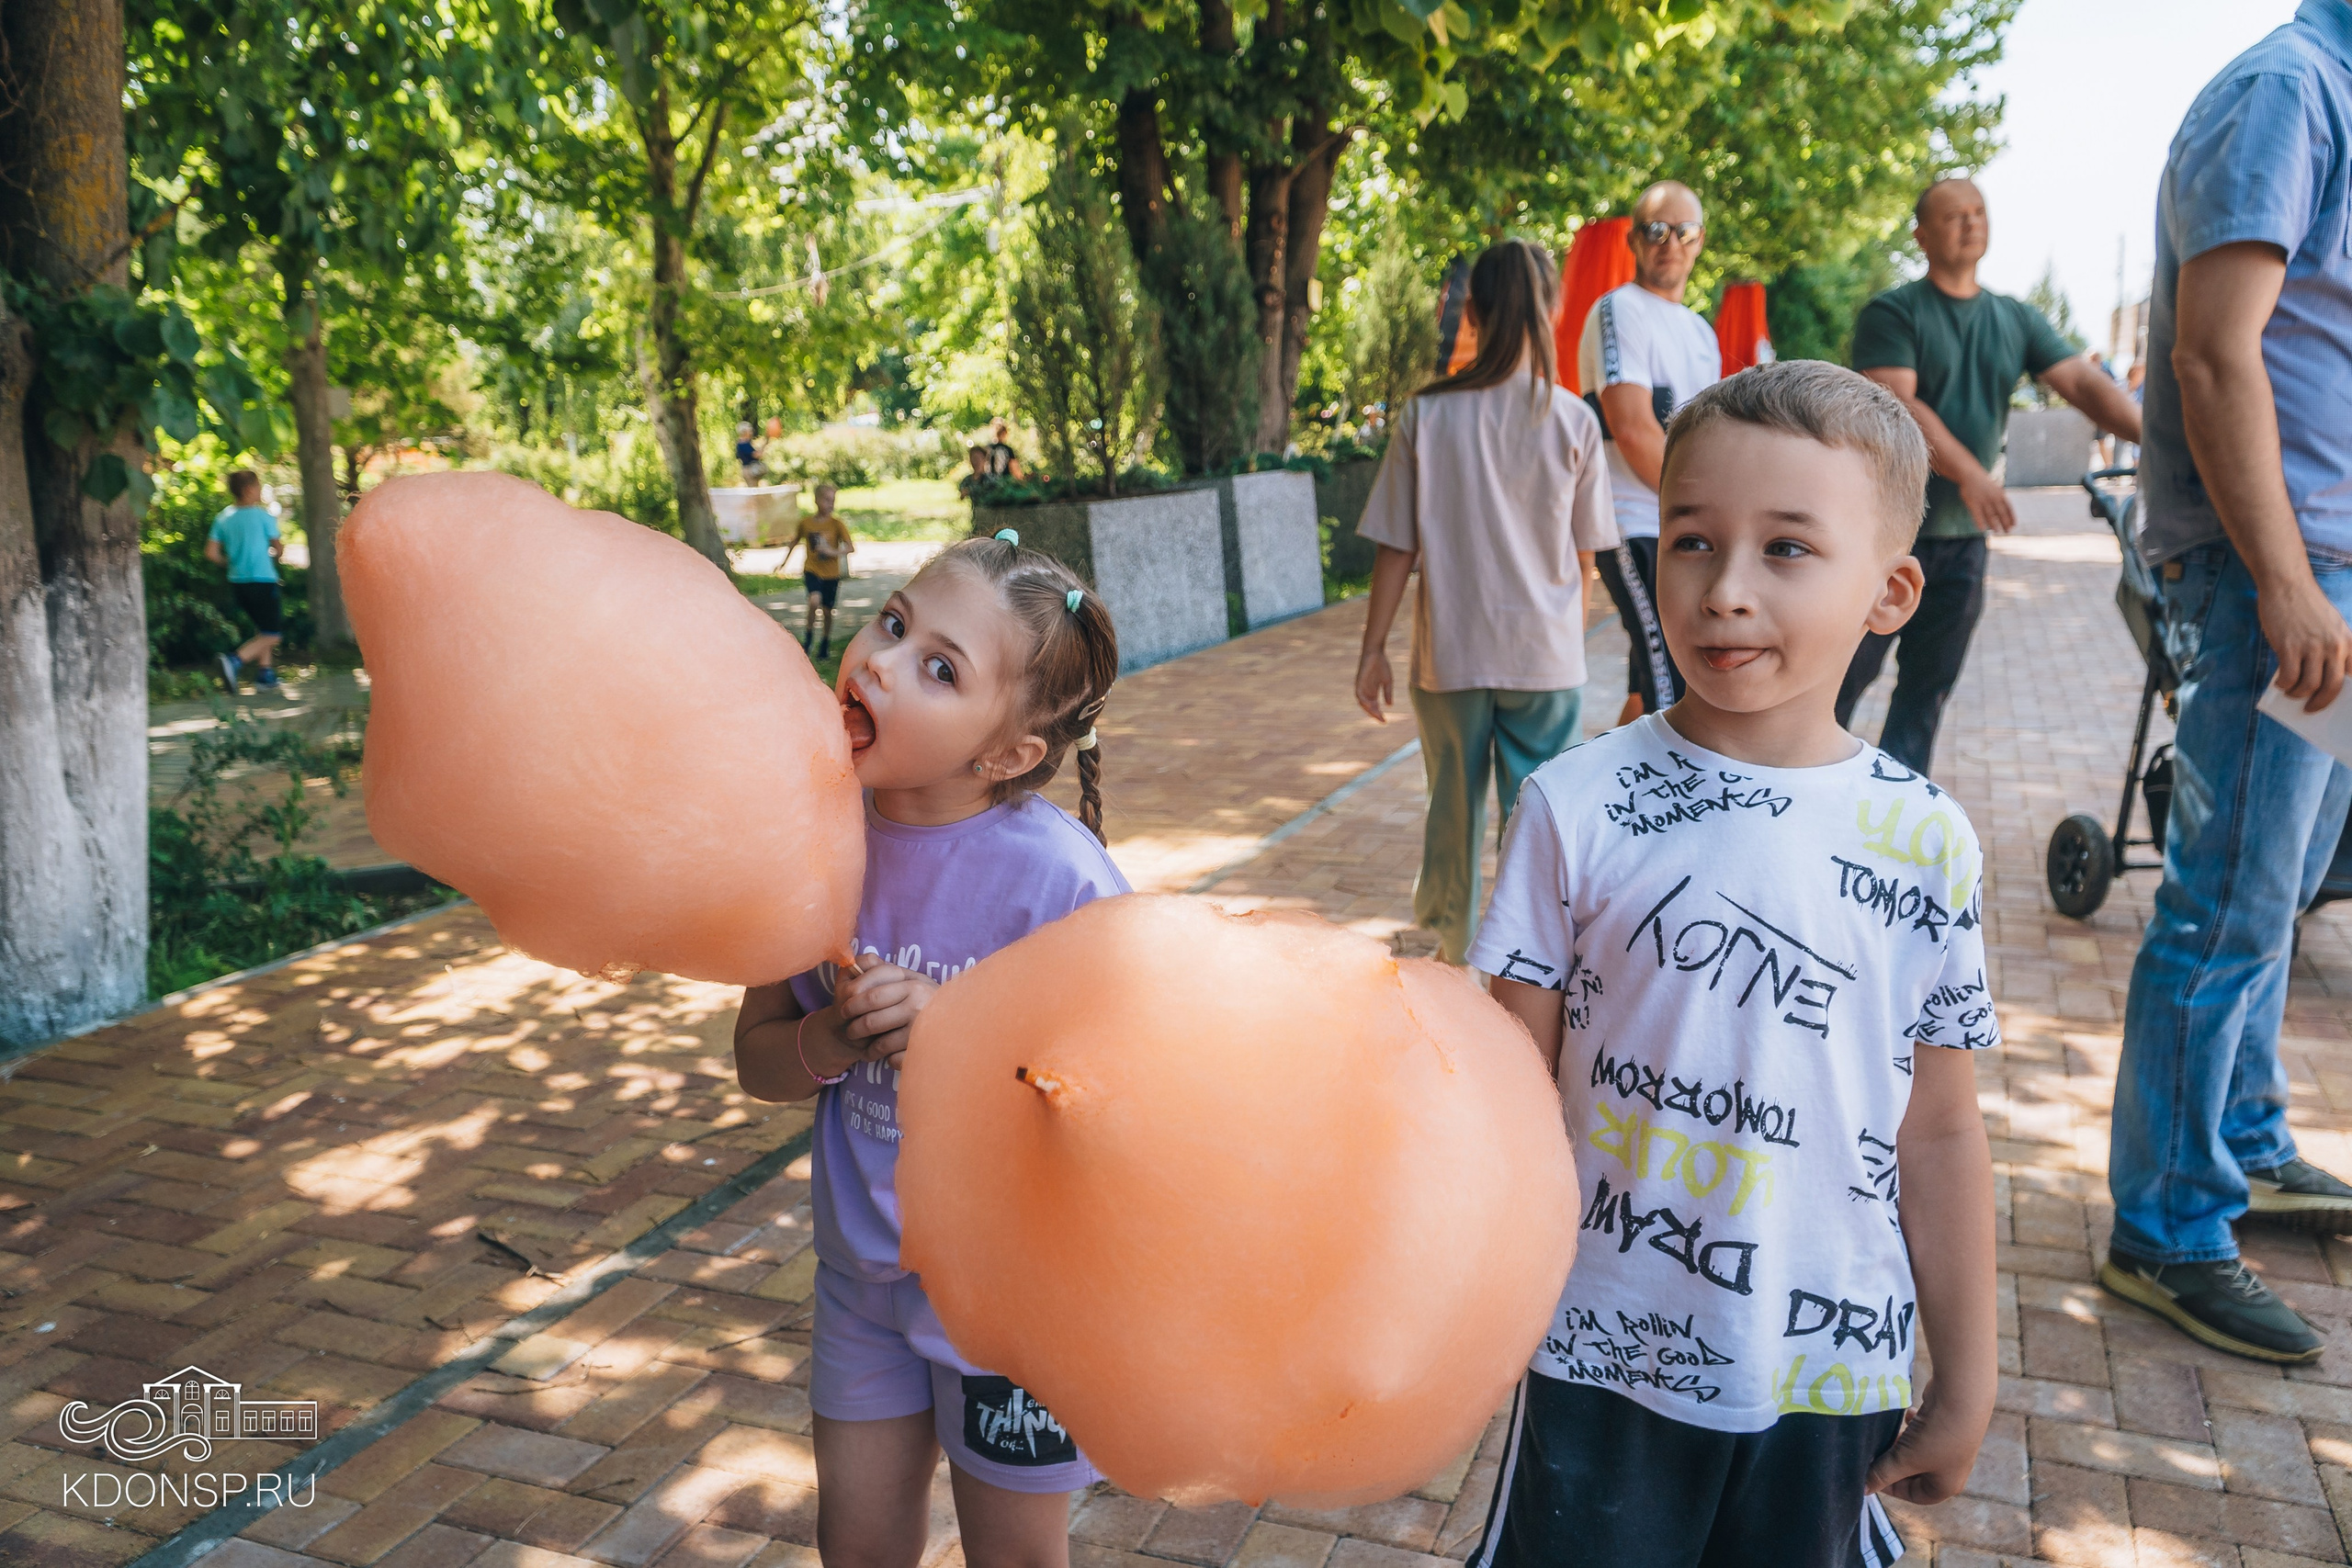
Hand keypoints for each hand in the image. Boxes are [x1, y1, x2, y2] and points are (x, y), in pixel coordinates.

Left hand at [835, 962, 936, 1069]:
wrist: (956, 1020)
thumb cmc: (920, 998)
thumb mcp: (905, 977)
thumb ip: (877, 967)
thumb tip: (853, 965)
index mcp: (913, 984)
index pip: (872, 996)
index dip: (852, 1005)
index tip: (844, 1010)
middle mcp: (919, 1004)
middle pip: (872, 1021)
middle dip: (855, 1029)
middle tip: (850, 1031)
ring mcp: (922, 1029)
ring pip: (881, 1044)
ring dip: (868, 1049)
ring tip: (866, 1047)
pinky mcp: (924, 1050)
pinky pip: (894, 1060)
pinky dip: (888, 1060)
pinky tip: (888, 1056)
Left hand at [1355, 649, 1393, 722]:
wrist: (1376, 652)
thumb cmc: (1381, 665)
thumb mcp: (1387, 681)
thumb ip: (1388, 693)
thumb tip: (1389, 706)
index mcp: (1372, 691)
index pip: (1373, 706)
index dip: (1378, 714)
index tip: (1385, 721)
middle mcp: (1365, 690)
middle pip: (1367, 706)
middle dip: (1374, 714)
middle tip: (1381, 720)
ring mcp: (1361, 686)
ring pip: (1362, 702)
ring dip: (1368, 709)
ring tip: (1376, 714)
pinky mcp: (1358, 681)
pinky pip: (1359, 693)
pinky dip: (1363, 700)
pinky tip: (1369, 705)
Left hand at [1865, 1386, 1988, 1504]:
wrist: (1961, 1396)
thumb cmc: (1935, 1437)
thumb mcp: (1905, 1459)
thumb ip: (1883, 1474)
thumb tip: (1864, 1489)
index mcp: (1946, 1485)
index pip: (1914, 1495)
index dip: (1891, 1487)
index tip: (1870, 1473)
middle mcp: (1952, 1468)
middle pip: (1915, 1472)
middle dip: (1894, 1462)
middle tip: (1875, 1451)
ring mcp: (1951, 1444)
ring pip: (1917, 1449)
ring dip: (1901, 1442)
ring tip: (1889, 1433)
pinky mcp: (1947, 1423)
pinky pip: (1924, 1429)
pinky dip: (1913, 1424)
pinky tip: (1908, 1414)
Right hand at [1957, 469, 2015, 534]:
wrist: (1970, 475)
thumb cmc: (1984, 484)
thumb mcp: (1995, 489)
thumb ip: (2000, 499)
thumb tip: (2004, 514)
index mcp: (2000, 494)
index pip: (2008, 508)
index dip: (2012, 517)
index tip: (2014, 525)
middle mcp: (1993, 498)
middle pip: (2001, 513)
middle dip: (2005, 523)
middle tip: (2007, 531)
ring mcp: (1983, 500)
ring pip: (1990, 516)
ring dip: (1994, 525)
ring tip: (1996, 531)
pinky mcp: (1973, 503)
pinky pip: (1977, 515)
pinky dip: (1980, 522)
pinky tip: (1982, 529)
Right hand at [2259, 573, 2351, 712]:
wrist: (2287, 585)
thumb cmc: (2305, 607)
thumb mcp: (2330, 626)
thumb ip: (2329, 650)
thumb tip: (2316, 680)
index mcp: (2348, 641)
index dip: (2347, 694)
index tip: (2339, 706)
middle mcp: (2334, 645)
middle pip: (2333, 686)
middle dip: (2321, 703)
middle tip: (2311, 709)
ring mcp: (2312, 646)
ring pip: (2309, 685)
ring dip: (2298, 695)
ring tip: (2290, 693)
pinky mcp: (2289, 646)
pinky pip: (2288, 677)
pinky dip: (2283, 685)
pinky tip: (2279, 683)